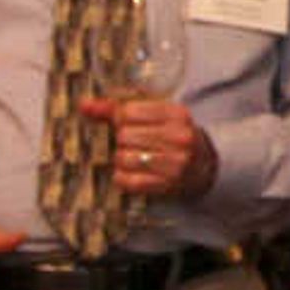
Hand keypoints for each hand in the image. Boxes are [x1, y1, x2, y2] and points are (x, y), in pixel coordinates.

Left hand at [79, 93, 216, 199]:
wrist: (205, 167)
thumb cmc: (172, 137)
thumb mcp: (156, 117)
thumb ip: (118, 109)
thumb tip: (84, 105)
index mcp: (176, 114)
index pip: (128, 112)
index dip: (119, 119)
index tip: (125, 123)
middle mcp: (179, 137)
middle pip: (124, 135)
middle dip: (122, 141)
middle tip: (133, 143)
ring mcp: (175, 162)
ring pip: (123, 158)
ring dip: (121, 160)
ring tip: (133, 158)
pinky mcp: (167, 184)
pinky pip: (127, 181)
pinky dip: (122, 178)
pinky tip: (131, 173)